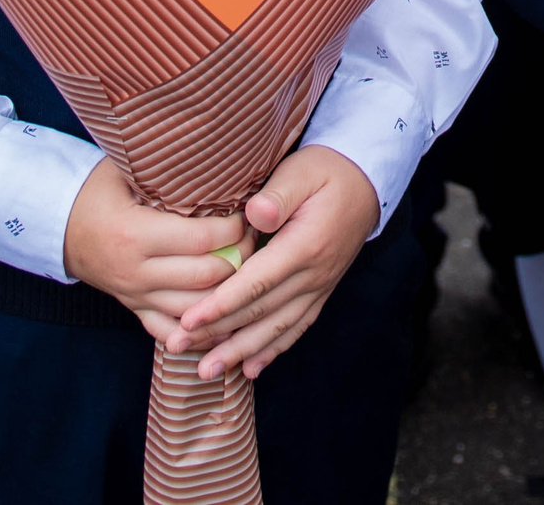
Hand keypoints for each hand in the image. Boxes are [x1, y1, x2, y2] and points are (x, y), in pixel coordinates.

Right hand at [61, 157, 246, 343]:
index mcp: (136, 235)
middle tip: (255, 238)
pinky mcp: (135, 309)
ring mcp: (135, 296)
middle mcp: (136, 272)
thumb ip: (168, 171)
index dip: (236, 229)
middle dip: (241, 258)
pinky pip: (170, 330)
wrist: (60, 227)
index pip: (203, 239)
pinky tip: (224, 320)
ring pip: (196, 308)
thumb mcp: (126, 171)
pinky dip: (198, 331)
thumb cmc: (99, 191)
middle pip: (207, 276)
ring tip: (248, 269)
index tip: (250, 214)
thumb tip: (219, 159)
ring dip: (228, 292)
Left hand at [171, 146, 381, 380]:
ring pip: (277, 327)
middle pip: (261, 312)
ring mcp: (320, 286)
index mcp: (305, 245)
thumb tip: (255, 215)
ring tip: (207, 371)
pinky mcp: (321, 290)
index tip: (188, 321)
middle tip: (177, 347)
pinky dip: (273, 350)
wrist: (366, 180)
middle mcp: (315, 273)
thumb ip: (278, 195)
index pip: (257, 282)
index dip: (221, 304)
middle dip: (218, 334)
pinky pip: (297, 326)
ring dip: (241, 351)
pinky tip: (250, 369)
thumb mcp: (302, 171)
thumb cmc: (326, 171)